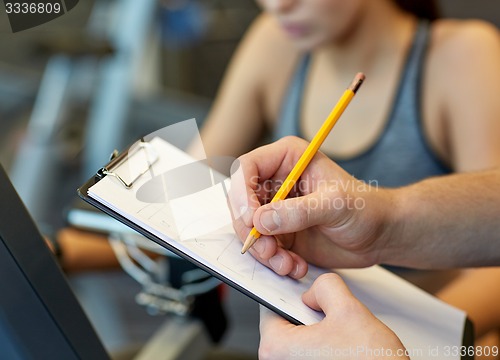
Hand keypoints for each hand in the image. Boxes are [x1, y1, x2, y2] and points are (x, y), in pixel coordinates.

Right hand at [230, 136, 393, 277]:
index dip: (242, 193)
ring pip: (248, 229)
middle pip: (241, 202)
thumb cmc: (366, 208)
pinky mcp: (280, 232)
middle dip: (250, 230)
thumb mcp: (335, 204)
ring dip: (262, 251)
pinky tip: (295, 266)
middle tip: (268, 249)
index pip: (247, 168)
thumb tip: (262, 220)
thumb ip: (298, 212)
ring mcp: (277, 209)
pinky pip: (262, 248)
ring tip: (286, 263)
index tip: (252, 219)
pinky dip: (274, 261)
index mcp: (287, 159)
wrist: (379, 235)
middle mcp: (276, 182)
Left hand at [259, 273, 408, 359]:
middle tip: (331, 316)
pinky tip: (343, 347)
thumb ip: (326, 286)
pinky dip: (325, 344)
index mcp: (277, 348)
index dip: (291, 292)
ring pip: (301, 337)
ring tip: (342, 335)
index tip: (302, 290)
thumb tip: (317, 288)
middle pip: (287, 321)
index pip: (271, 305)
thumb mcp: (349, 310)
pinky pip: (310, 352)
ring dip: (320, 329)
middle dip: (309, 312)